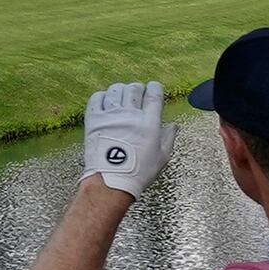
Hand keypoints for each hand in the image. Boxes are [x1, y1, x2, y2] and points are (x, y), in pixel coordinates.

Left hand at [82, 80, 167, 197]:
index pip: (154, 94)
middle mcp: (131, 115)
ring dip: (121, 90)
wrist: (111, 181)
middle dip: (138, 88)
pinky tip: (106, 100)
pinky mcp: (94, 120)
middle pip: (134, 89)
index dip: (155, 88)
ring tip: (122, 96)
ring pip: (116, 90)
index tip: (154, 88)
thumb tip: (173, 126)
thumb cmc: (138, 172)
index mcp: (149, 122)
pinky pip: (97, 98)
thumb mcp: (162, 156)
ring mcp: (111, 116)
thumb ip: (169, 137)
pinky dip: (102, 96)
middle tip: (139, 92)